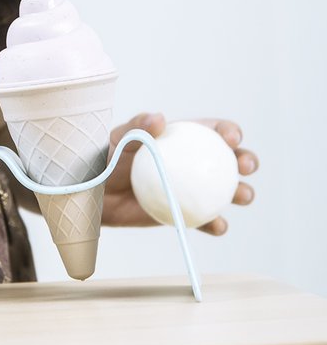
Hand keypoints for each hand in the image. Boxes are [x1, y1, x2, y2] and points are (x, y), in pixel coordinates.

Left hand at [102, 112, 257, 234]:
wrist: (97, 195)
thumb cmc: (107, 158)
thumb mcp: (120, 137)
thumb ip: (138, 126)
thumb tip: (159, 119)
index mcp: (184, 139)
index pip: (214, 131)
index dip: (230, 132)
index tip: (230, 139)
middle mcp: (195, 163)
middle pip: (230, 160)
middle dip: (247, 160)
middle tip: (245, 166)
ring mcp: (193, 190)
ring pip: (227, 191)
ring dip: (242, 193)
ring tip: (242, 195)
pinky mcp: (188, 215)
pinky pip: (208, 221)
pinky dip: (217, 224)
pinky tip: (218, 225)